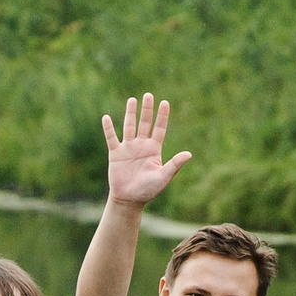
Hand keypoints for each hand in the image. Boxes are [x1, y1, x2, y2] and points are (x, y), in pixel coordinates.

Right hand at [104, 93, 191, 207]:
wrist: (129, 199)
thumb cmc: (148, 190)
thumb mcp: (163, 177)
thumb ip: (174, 164)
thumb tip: (189, 154)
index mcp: (154, 150)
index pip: (159, 129)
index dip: (162, 116)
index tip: (165, 102)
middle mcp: (141, 146)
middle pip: (145, 123)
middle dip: (147, 110)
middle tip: (148, 95)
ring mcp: (128, 148)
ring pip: (129, 127)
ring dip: (130, 114)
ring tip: (132, 100)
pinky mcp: (115, 154)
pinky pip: (112, 138)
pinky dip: (109, 129)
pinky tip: (106, 118)